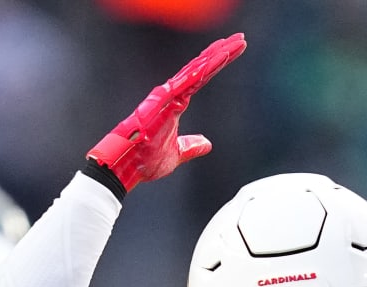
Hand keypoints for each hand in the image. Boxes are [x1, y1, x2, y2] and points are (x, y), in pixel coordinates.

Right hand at [88, 33, 246, 190]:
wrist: (126, 166)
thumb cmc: (145, 160)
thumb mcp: (177, 153)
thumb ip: (191, 146)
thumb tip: (206, 144)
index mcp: (174, 102)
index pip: (200, 78)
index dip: (216, 64)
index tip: (232, 51)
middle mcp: (171, 94)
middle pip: (201, 68)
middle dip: (221, 52)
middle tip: (240, 40)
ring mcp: (167, 95)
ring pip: (197, 71)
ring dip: (216, 56)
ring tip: (234, 44)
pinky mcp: (164, 101)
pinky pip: (187, 82)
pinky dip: (202, 70)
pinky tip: (215, 59)